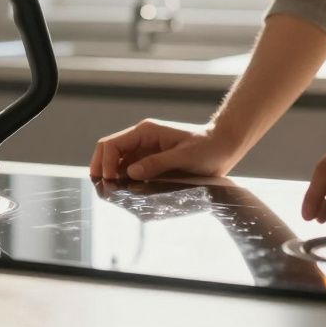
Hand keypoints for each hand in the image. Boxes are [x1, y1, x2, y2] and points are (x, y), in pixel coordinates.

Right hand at [88, 119, 242, 180]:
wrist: (224, 146)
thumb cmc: (208, 148)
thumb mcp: (184, 157)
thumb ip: (156, 163)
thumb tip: (129, 172)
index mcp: (145, 132)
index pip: (112, 144)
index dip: (105, 162)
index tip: (109, 181)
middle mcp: (141, 140)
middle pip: (108, 151)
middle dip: (101, 168)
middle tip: (101, 188)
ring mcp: (145, 151)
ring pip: (117, 162)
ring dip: (112, 176)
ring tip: (112, 194)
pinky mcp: (151, 162)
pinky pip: (130, 170)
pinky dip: (124, 181)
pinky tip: (126, 192)